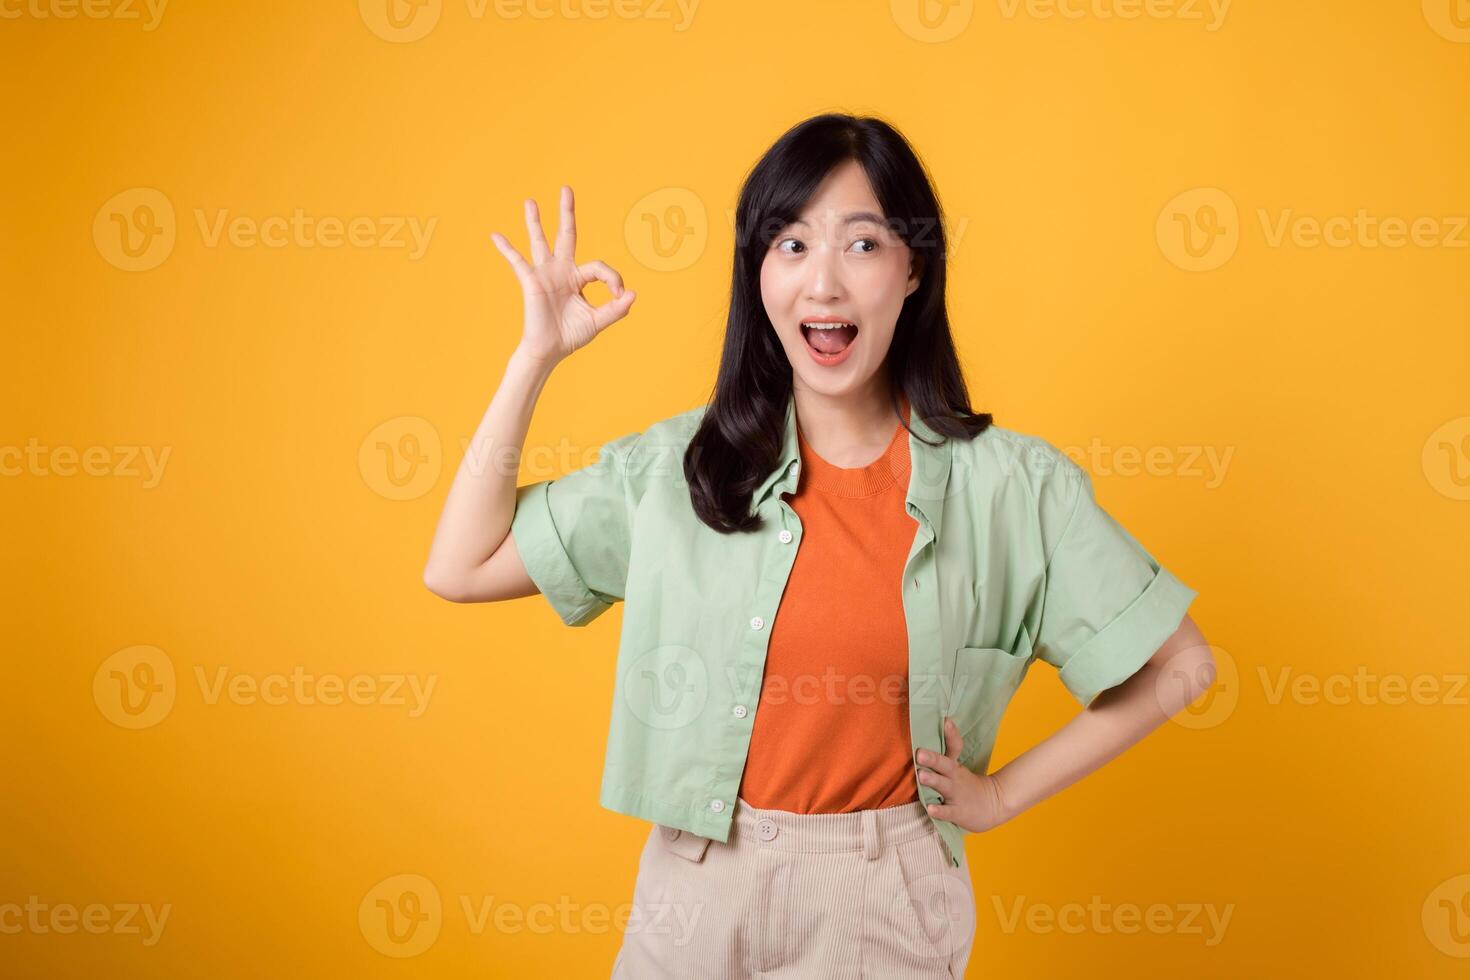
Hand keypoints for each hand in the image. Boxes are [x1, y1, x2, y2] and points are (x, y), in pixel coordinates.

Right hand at [490, 185, 635, 366]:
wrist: (550, 350)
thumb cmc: (572, 335)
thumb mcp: (598, 321)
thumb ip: (616, 308)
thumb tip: (633, 293)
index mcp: (579, 277)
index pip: (599, 266)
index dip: (613, 278)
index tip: (618, 296)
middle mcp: (561, 270)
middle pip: (566, 235)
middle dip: (567, 213)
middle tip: (567, 189)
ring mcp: (545, 273)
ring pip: (540, 241)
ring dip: (535, 221)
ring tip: (530, 201)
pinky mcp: (530, 281)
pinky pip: (517, 261)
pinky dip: (506, 248)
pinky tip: (495, 235)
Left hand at [916, 717, 1013, 833]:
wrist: (993, 805)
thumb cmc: (966, 783)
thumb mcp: (956, 766)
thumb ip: (945, 751)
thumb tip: (939, 724)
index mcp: (953, 766)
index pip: (955, 746)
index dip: (951, 734)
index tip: (945, 721)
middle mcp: (954, 778)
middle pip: (945, 765)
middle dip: (932, 759)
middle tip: (920, 753)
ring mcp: (956, 795)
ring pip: (944, 787)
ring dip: (933, 781)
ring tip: (922, 776)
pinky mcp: (957, 812)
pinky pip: (947, 812)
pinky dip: (939, 811)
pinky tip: (930, 809)